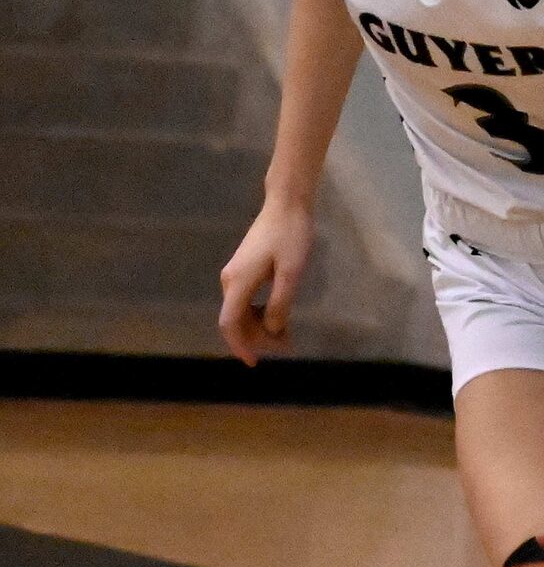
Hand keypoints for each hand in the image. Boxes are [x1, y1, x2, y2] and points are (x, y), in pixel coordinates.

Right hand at [218, 200, 313, 365]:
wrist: (286, 204)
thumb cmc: (291, 236)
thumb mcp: (291, 273)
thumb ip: (280, 303)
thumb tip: (271, 330)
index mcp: (238, 282)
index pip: (229, 323)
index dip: (240, 345)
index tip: (254, 363)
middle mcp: (230, 280)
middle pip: (235, 321)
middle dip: (257, 338)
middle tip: (287, 346)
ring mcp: (235, 274)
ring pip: (241, 312)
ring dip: (260, 328)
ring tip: (286, 336)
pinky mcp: (244, 270)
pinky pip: (246, 301)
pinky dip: (260, 314)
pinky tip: (278, 319)